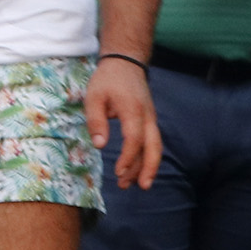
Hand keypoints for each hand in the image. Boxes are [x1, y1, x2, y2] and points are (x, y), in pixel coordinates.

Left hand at [86, 57, 161, 189]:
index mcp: (133, 110)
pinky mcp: (150, 120)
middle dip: (148, 168)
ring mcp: (151, 118)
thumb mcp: (94, 97)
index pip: (134, 139)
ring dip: (147, 166)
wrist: (126, 63)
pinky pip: (153, 142)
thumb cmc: (108, 80)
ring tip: (132, 184)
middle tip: (139, 187)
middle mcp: (147, 116)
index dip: (127, 158)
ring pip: (155, 146)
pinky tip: (137, 169)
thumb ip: (96, 121)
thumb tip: (100, 145)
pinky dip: (147, 157)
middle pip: (154, 147)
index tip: (118, 172)